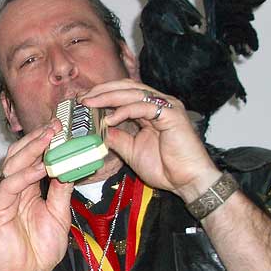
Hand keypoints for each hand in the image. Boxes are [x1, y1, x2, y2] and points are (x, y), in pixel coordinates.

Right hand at [0, 123, 72, 270]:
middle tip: (56, 126)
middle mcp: (12, 189)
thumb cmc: (41, 250)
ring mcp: (2, 199)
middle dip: (38, 139)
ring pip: (13, 166)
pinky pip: (8, 187)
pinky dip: (25, 175)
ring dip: (32, 150)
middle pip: (20, 155)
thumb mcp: (59, 214)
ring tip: (50, 138)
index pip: (33, 158)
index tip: (63, 128)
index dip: (45, 142)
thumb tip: (70, 166)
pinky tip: (41, 167)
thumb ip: (61, 190)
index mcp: (27, 188)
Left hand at [80, 79, 220, 201]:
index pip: (124, 93)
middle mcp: (160, 104)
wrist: (188, 182)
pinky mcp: (172, 114)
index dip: (103, 95)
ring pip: (133, 93)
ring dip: (109, 97)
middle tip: (82, 98)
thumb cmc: (166, 169)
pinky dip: (125, 111)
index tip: (83, 102)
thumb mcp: (132, 151)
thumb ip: (117, 138)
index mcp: (150, 111)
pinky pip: (143, 107)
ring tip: (90, 104)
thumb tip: (98, 129)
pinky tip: (110, 118)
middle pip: (127, 88)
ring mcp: (167, 107)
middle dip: (102, 91)